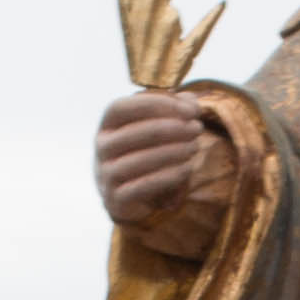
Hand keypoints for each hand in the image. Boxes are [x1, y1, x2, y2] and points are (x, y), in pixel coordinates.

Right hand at [94, 90, 237, 253]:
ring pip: (140, 160)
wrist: (127, 195)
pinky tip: (187, 168)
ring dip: (174, 151)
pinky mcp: (116, 198)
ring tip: (195, 147)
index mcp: (107, 124)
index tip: (188, 109)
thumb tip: (191, 102)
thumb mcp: (155, 126)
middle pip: (136, 132)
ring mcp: (106, 174)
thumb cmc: (144, 151)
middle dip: (173, 128)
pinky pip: (143, 186)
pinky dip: (168, 176)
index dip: (155, 103)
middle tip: (197, 129)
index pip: (122, 107)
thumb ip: (174, 109)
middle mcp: (102, 147)